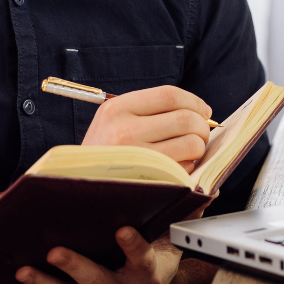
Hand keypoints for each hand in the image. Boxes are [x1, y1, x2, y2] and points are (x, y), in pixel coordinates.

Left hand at [0, 196, 217, 283]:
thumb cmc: (157, 264)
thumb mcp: (174, 243)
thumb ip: (184, 215)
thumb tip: (207, 185)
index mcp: (146, 273)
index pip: (142, 258)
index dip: (134, 245)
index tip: (124, 229)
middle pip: (97, 281)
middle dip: (75, 267)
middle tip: (55, 250)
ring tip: (22, 269)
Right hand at [82, 85, 211, 171]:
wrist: (79, 188)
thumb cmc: (104, 153)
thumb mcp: (112, 121)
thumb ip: (147, 110)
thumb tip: (198, 110)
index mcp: (116, 109)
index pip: (168, 94)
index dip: (193, 101)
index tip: (203, 110)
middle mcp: (124, 130)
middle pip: (185, 119)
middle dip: (202, 126)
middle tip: (201, 133)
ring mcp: (136, 158)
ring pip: (191, 144)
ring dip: (198, 148)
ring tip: (189, 151)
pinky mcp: (148, 181)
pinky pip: (185, 168)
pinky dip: (188, 167)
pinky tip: (176, 168)